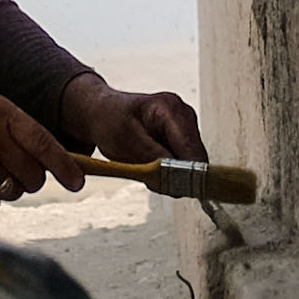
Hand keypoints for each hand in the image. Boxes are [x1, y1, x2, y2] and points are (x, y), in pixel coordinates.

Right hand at [0, 86, 83, 211]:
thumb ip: (20, 130)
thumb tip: (55, 163)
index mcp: (0, 113)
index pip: (44, 143)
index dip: (65, 166)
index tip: (78, 181)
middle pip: (34, 175)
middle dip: (32, 178)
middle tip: (14, 170)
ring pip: (15, 192)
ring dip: (8, 187)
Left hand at [53, 74, 205, 164]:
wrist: (102, 113)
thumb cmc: (110, 121)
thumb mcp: (126, 141)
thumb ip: (155, 159)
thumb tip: (179, 179)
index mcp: (171, 108)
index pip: (191, 148)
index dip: (190, 173)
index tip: (178, 190)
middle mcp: (184, 114)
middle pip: (196, 158)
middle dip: (177, 174)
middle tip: (150, 177)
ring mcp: (185, 126)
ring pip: (191, 164)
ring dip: (171, 174)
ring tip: (144, 164)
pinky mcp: (182, 139)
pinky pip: (183, 164)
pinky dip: (168, 171)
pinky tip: (150, 163)